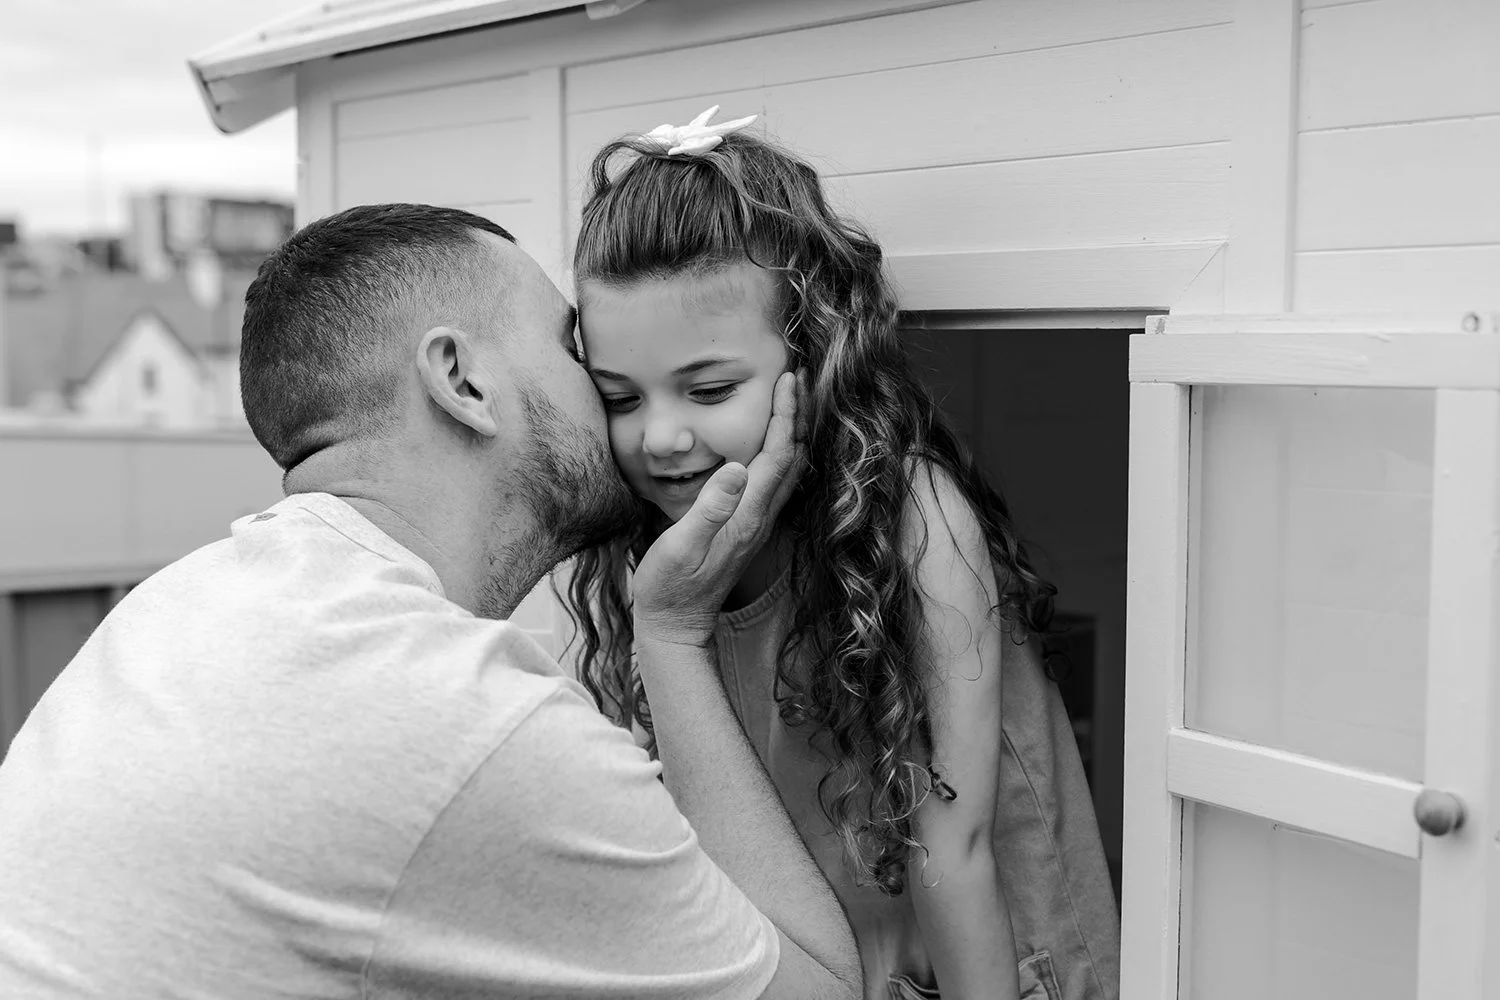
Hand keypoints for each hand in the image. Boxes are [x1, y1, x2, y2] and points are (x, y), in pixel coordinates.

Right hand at [633, 369, 806, 646]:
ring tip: (790, 403)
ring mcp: (756, 526)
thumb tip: (734, 468)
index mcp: (746, 517)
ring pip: (788, 472)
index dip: (785, 416)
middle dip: (797, 417)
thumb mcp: (679, 546)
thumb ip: (708, 508)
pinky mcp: (747, 530)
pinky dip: (780, 455)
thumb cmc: (670, 587)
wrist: (675, 625)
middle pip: (792, 460)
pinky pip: (776, 484)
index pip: (777, 456)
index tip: (788, 381)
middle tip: (795, 380)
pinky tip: (770, 446)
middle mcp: (759, 520)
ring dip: (792, 434)